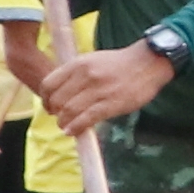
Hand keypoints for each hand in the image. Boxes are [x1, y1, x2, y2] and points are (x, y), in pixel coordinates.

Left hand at [38, 39, 175, 133]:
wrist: (148, 63)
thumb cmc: (120, 64)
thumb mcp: (92, 60)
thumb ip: (75, 74)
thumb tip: (60, 94)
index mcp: (78, 64)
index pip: (49, 84)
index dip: (45, 99)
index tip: (49, 106)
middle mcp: (85, 76)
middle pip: (57, 100)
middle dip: (55, 113)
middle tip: (59, 118)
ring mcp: (99, 90)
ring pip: (69, 111)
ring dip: (64, 122)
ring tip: (66, 126)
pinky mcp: (111, 103)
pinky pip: (87, 119)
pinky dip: (76, 128)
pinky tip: (73, 131)